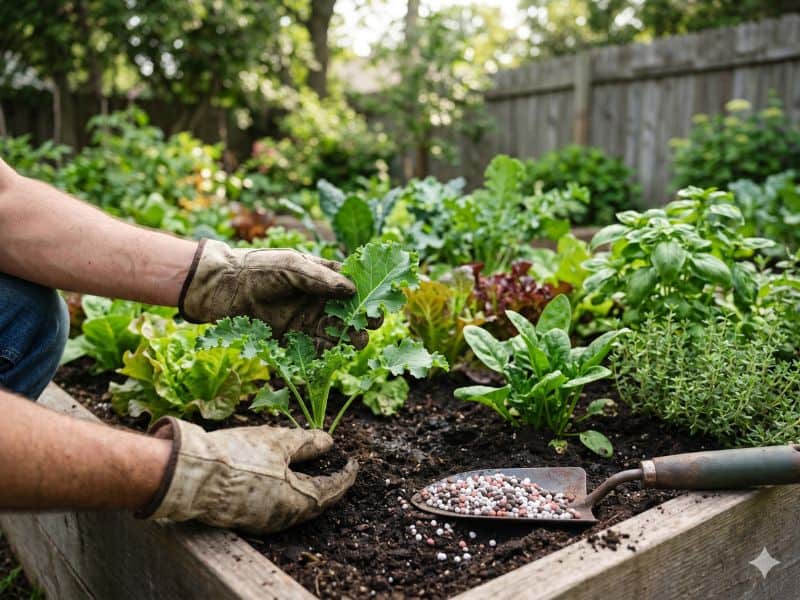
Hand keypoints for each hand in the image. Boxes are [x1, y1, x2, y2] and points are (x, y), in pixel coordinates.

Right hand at [139, 417, 357, 533]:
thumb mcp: (278, 441)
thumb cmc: (238, 456)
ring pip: (294, 506)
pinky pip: (275, 506)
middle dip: (328, 484)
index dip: (346, 475)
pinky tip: (281, 477)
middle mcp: (283, 518)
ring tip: (311, 469)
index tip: (353, 462)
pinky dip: (286, 492)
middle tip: (336, 467)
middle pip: (315, 502)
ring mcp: (262, 520)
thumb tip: (329, 442)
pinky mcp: (245, 517)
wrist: (191, 474)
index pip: (332, 490)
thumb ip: (307, 443)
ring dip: (306, 488)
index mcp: (297, 501)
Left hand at [179, 240, 374, 348]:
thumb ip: (321, 278)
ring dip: (347, 340)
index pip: (353, 288)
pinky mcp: (292, 340)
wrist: (223, 288)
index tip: (377, 305)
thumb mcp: (291, 265)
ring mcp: (306, 322)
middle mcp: (318, 301)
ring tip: (354, 343)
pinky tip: (332, 357)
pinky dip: (325, 356)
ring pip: (336, 335)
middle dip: (362, 322)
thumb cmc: (258, 268)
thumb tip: (351, 289)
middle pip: (349, 315)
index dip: (368, 297)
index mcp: (322, 279)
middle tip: (368, 327)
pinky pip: (315, 352)